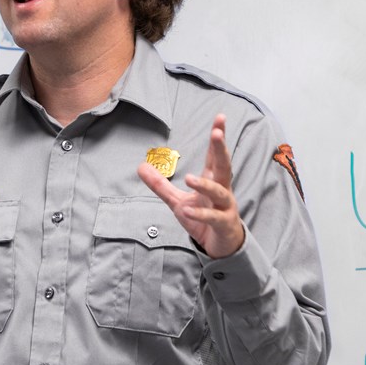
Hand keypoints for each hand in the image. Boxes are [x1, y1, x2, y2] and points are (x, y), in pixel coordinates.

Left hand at [137, 113, 244, 259]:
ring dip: (205, 185)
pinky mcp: (223, 224)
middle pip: (224, 166)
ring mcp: (225, 207)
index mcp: (212, 180)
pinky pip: (213, 217)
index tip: (220, 118)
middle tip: (217, 133)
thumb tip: (140, 166)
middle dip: (221, 149)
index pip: (215, 155)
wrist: (221, 246)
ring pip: (219, 192)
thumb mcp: (177, 201)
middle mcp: (222, 190)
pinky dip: (201, 213)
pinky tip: (188, 210)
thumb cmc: (203, 219)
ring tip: (189, 179)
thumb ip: (160, 185)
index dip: (217, 137)